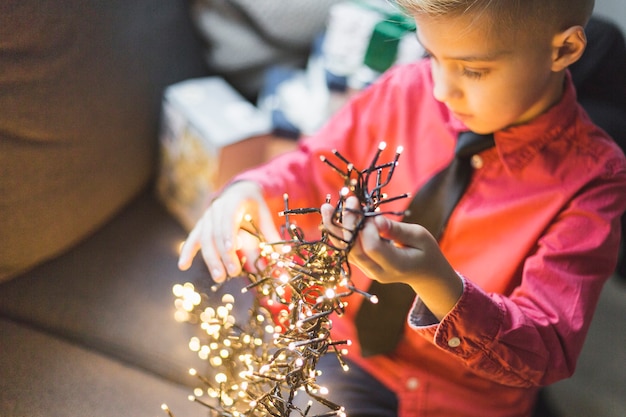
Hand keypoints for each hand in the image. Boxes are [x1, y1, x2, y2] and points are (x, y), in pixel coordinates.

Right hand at [178, 181, 279, 281]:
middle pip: (216, 232)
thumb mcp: (265, 217)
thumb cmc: (254, 207)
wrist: (240, 192)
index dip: (228, 233)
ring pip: (205, 238)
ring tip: (219, 277)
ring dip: (211, 259)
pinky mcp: (201, 226)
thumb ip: (271, 235)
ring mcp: (207, 217)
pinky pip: (193, 239)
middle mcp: (217, 208)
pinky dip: (187, 251)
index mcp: (234, 201)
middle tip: (233, 273)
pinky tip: (183, 265)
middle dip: (223, 254)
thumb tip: (281, 255)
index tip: (231, 250)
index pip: (228, 218)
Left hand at [321, 196, 462, 319]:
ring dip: (334, 228)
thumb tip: (375, 220)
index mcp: (396, 265)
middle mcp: (378, 272)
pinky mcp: (362, 265)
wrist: (425, 274)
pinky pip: (346, 250)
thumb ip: (397, 230)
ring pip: (345, 251)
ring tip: (326, 207)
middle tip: (349, 199)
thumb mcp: (420, 236)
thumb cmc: (426, 251)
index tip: (372, 213)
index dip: (368, 229)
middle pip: (354, 250)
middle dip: (348, 224)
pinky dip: (338, 233)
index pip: (372, 248)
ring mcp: (368, 271)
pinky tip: (331, 217)